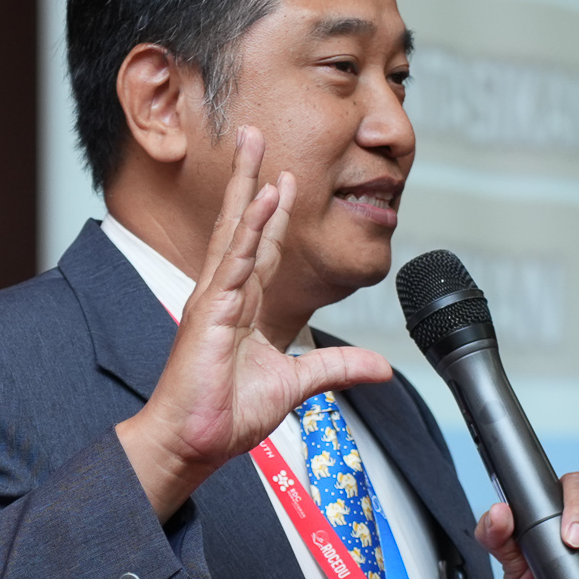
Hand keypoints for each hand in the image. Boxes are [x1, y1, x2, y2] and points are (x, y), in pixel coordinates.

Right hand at [116, 127, 392, 517]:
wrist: (196, 442)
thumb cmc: (226, 416)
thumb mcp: (297, 385)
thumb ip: (337, 368)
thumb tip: (381, 367)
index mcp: (241, 309)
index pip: (262, 249)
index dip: (276, 214)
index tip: (284, 180)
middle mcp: (225, 296)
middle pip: (243, 224)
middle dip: (251, 178)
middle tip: (254, 136)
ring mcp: (214, 299)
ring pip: (235, 229)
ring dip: (247, 184)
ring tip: (252, 144)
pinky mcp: (209, 311)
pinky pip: (234, 260)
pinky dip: (250, 227)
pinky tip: (262, 197)